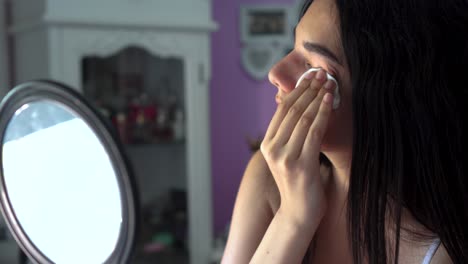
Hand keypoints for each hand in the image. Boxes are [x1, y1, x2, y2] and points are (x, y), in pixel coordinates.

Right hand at [260, 69, 334, 225]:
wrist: (299, 212)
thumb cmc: (298, 182)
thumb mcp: (288, 156)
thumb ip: (290, 134)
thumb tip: (299, 105)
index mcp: (267, 145)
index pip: (281, 110)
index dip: (297, 90)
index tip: (310, 76)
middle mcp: (273, 149)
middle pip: (292, 111)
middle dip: (308, 89)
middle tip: (321, 74)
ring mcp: (285, 157)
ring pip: (303, 118)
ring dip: (318, 97)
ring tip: (329, 84)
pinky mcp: (300, 165)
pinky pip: (314, 132)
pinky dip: (323, 114)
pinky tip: (329, 101)